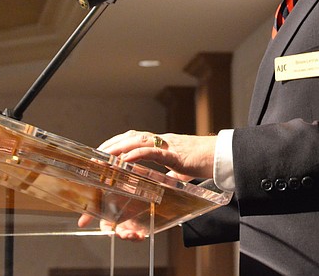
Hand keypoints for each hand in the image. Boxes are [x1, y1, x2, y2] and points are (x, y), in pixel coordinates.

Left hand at [77, 130, 216, 233]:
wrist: (222, 155)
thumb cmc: (205, 161)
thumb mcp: (183, 169)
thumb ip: (172, 173)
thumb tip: (167, 181)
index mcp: (163, 144)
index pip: (136, 138)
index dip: (119, 142)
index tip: (104, 150)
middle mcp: (162, 141)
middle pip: (131, 137)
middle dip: (112, 144)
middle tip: (96, 153)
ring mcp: (168, 145)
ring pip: (138, 141)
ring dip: (119, 148)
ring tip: (104, 156)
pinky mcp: (174, 153)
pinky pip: (152, 151)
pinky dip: (136, 154)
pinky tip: (125, 160)